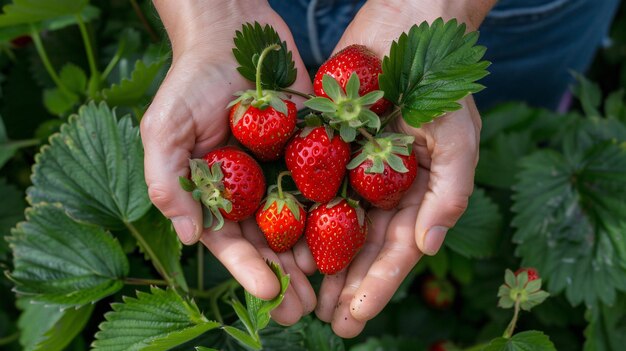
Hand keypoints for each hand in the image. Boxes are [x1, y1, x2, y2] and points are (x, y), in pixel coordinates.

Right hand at [141, 0, 314, 324]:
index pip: (231, 241)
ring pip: (303, 222)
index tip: (270, 293)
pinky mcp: (313, 149)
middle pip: (270, 242)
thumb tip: (186, 235)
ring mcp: (284, 170)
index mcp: (215, 192)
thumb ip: (166, 180)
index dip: (249, 269)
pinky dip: (340, 209)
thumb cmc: (191, 80)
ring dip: (318, 253)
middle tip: (305, 309)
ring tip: (333, 283)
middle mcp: (251, 189)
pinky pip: (328, 183)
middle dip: (286, 277)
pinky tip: (356, 234)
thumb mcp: (165, 129)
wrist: (234, 32)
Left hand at [310, 0, 490, 336]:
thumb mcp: (457, 138)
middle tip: (323, 321)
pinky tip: (278, 243)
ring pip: (331, 227)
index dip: (376, 287)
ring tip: (298, 295)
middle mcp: (383, 192)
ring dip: (317, 263)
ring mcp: (352, 173)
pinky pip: (308, 189)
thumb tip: (429, 248)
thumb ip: (449, 193)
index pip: (396, 252)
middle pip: (360, 249)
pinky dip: (295, 216)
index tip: (354, 317)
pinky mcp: (325, 150)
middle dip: (344, 287)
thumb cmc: (440, 84)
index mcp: (416, 196)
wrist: (406, 30)